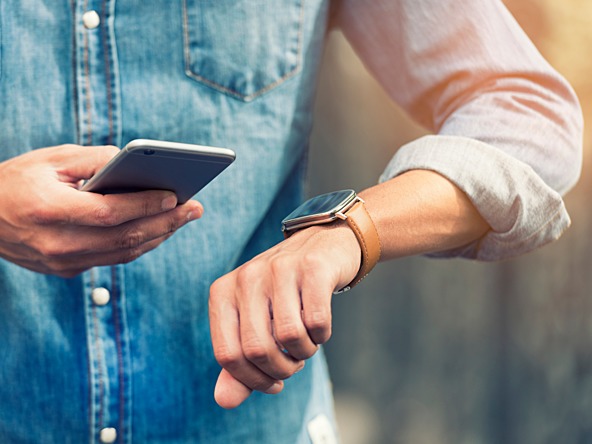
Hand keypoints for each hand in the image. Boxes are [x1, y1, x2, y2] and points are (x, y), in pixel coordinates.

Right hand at [0, 144, 202, 276]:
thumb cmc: (15, 180)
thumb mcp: (50, 159)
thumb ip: (95, 161)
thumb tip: (137, 165)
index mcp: (49, 210)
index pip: (109, 212)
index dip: (145, 205)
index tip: (176, 196)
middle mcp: (56, 243)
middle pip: (124, 238)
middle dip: (166, 223)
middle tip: (196, 208)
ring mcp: (60, 262)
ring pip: (122, 253)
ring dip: (158, 236)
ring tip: (184, 218)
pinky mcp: (64, 270)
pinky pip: (111, 259)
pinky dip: (138, 245)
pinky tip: (158, 230)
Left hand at [209, 222, 360, 407]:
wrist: (323, 246)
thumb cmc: (284, 293)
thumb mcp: (256, 323)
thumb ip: (239, 363)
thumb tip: (224, 401)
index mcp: (223, 292)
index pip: (227, 355)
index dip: (252, 380)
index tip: (272, 383)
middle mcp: (247, 277)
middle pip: (257, 350)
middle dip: (280, 369)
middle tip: (293, 363)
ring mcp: (279, 269)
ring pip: (289, 337)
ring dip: (304, 352)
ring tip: (306, 343)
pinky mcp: (312, 268)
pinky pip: (316, 321)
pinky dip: (322, 335)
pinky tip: (320, 327)